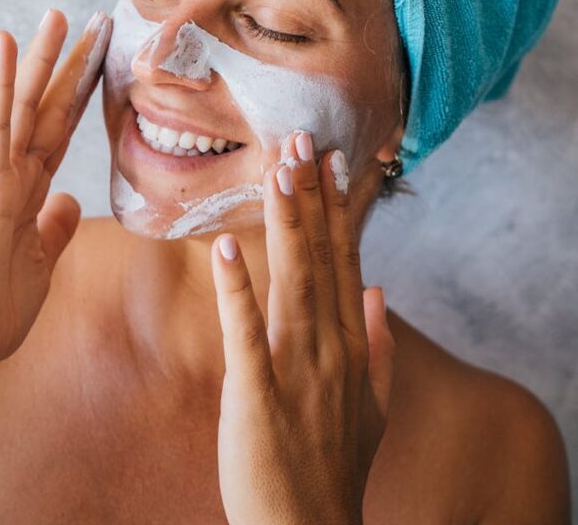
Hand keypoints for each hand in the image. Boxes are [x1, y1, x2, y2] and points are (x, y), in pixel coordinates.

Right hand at [0, 8, 111, 396]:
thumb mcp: (39, 261)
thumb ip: (52, 226)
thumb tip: (68, 199)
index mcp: (27, 189)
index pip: (60, 128)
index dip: (81, 91)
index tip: (102, 55)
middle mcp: (11, 175)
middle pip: (45, 106)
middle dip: (69, 62)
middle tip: (92, 16)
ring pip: (19, 105)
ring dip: (37, 60)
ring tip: (55, 17)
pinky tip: (5, 47)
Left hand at [210, 130, 394, 524]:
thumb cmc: (335, 467)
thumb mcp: (374, 407)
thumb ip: (381, 346)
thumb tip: (381, 291)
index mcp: (352, 345)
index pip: (345, 260)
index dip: (337, 208)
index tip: (331, 160)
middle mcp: (330, 347)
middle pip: (320, 258)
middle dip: (310, 196)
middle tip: (299, 139)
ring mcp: (296, 369)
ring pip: (291, 282)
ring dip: (285, 224)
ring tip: (278, 173)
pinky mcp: (256, 394)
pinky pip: (244, 334)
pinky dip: (238, 291)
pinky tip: (227, 248)